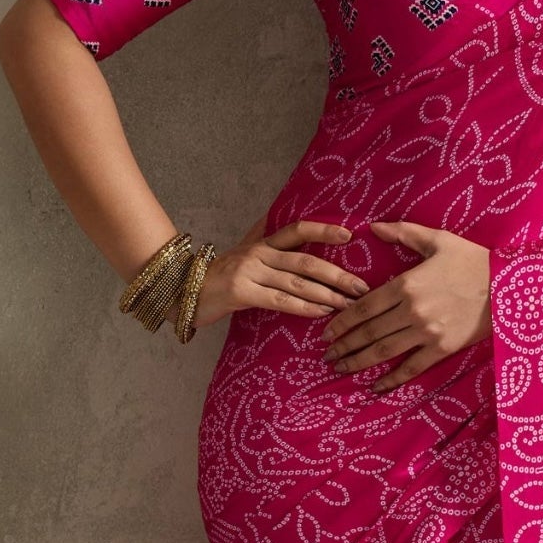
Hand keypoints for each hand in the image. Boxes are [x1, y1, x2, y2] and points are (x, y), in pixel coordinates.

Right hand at [192, 219, 370, 330]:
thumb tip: (292, 233)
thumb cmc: (217, 276)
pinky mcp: (241, 291)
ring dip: (327, 294)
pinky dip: (304, 306)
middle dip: (337, 274)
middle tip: (362, 286)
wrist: (180, 290)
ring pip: (297, 281)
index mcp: (262, 242)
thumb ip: (268, 246)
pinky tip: (321, 313)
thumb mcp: (244, 255)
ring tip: (349, 303)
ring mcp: (249, 270)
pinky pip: (280, 300)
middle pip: (306, 260)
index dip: (324, 230)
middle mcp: (258, 252)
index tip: (351, 233)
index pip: (298, 230)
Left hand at [321, 219, 490, 392]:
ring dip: (358, 361)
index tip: (327, 330)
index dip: (342, 321)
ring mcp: (427, 333)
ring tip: (340, 368)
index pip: (364, 306)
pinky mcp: (442, 349)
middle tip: (327, 354)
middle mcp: (411, 311)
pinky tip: (375, 386)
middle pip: (368, 332)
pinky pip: (411, 367)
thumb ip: (403, 233)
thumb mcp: (438, 240)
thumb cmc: (473, 260)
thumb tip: (372, 228)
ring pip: (383, 351)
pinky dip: (391, 379)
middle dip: (344, 345)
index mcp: (406, 284)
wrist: (509, 286)